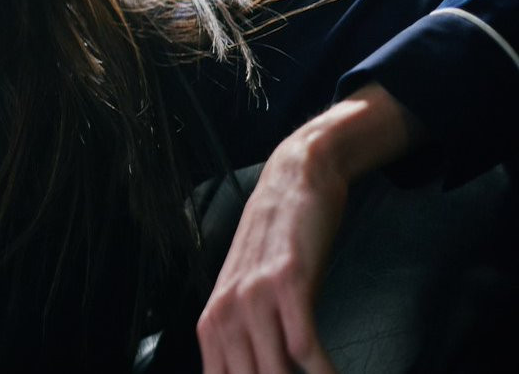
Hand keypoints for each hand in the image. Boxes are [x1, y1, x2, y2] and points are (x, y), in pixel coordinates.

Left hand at [196, 135, 344, 373]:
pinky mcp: (287, 285)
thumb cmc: (278, 247)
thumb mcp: (251, 297)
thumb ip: (249, 341)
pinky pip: (305, 349)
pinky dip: (325, 373)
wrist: (293, 181)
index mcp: (211, 325)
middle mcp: (224, 315)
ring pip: (274, 373)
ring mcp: (252, 299)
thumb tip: (256, 370)